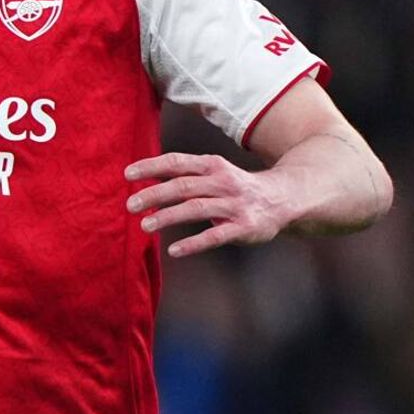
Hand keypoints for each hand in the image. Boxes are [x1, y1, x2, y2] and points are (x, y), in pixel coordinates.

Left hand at [124, 152, 289, 257]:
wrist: (285, 198)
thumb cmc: (238, 187)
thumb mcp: (215, 172)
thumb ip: (185, 175)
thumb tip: (146, 176)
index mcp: (212, 166)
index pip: (177, 162)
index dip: (151, 167)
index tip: (128, 174)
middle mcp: (223, 182)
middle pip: (183, 186)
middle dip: (154, 195)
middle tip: (130, 205)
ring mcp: (234, 205)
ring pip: (196, 208)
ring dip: (168, 217)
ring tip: (145, 226)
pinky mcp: (244, 227)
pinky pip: (215, 236)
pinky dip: (194, 243)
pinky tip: (174, 251)